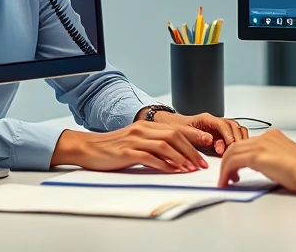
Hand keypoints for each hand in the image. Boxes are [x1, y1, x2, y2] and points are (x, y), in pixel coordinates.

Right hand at [50, 122, 208, 172]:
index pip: (176, 128)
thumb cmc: (112, 148)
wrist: (87, 148)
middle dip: (191, 150)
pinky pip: (150, 157)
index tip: (207, 145)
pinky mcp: (127, 152)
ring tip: (191, 169)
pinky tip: (172, 171)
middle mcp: (142, 130)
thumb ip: (154, 145)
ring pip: (165, 145)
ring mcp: (135, 140)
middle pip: (174, 136)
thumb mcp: (136, 141)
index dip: (193, 136)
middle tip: (201, 163)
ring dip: (181, 158)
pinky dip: (164, 164)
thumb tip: (176, 157)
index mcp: (146, 126)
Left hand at [152, 111, 248, 155]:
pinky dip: (235, 143)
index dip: (228, 135)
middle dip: (236, 138)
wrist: (169, 125)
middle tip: (233, 151)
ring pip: (235, 130)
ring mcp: (217, 128)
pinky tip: (232, 151)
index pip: (222, 124)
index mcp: (206, 119)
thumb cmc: (174, 127)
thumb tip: (209, 139)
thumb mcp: (181, 131)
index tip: (230, 144)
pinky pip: (232, 136)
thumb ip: (195, 135)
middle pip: (232, 126)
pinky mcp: (219, 135)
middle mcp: (214, 122)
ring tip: (233, 152)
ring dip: (237, 140)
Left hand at [216, 129, 295, 191]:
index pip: (246, 143)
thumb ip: (270, 158)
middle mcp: (265, 137)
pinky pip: (232, 162)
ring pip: (231, 153)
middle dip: (227, 162)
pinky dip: (226, 172)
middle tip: (226, 176)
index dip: (237, 157)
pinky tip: (226, 182)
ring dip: (225, 168)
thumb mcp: (284, 159)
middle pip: (236, 146)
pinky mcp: (257, 155)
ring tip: (225, 181)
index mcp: (272, 136)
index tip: (235, 169)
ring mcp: (260, 144)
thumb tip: (260, 167)